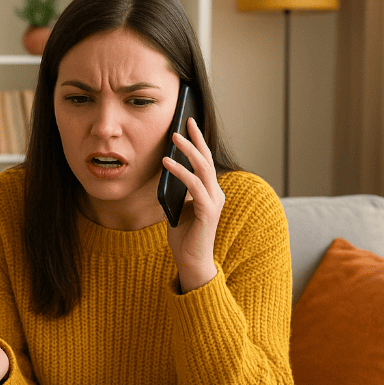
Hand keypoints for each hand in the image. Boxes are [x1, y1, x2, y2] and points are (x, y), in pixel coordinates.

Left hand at [162, 117, 223, 291]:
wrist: (190, 261)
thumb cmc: (184, 236)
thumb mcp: (177, 207)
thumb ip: (178, 190)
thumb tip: (167, 170)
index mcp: (210, 192)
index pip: (205, 161)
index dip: (198, 142)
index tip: (189, 123)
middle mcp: (216, 193)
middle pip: (207, 160)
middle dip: (196, 139)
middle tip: (184, 122)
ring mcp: (214, 201)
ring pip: (203, 169)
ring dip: (188, 151)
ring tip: (173, 138)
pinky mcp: (208, 211)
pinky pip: (194, 185)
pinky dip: (180, 172)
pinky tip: (167, 163)